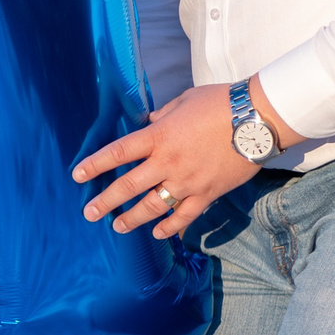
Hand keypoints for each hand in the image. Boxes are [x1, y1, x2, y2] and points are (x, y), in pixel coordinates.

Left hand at [72, 78, 299, 240]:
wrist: (257, 120)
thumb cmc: (220, 103)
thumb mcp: (185, 101)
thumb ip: (163, 114)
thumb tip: (151, 120)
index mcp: (159, 136)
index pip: (118, 152)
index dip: (95, 165)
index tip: (78, 175)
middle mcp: (168, 162)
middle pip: (129, 186)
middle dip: (106, 201)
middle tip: (89, 213)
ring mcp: (187, 181)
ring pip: (153, 206)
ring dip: (132, 218)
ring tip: (117, 227)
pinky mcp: (208, 193)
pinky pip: (184, 215)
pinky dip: (170, 227)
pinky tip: (158, 234)